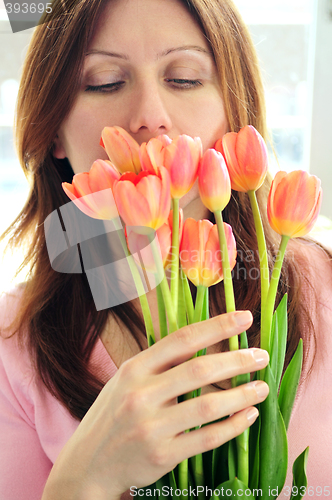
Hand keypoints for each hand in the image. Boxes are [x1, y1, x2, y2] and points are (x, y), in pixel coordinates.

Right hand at [43, 310, 268, 498]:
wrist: (88, 464)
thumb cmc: (114, 414)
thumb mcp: (128, 379)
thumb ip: (161, 363)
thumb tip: (206, 341)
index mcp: (134, 368)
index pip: (182, 339)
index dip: (217, 327)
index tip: (244, 318)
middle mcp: (141, 394)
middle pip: (199, 370)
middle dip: (237, 360)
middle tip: (262, 356)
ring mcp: (151, 427)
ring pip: (208, 406)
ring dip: (241, 395)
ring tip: (262, 387)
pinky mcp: (162, 456)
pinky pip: (207, 439)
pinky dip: (232, 426)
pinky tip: (247, 415)